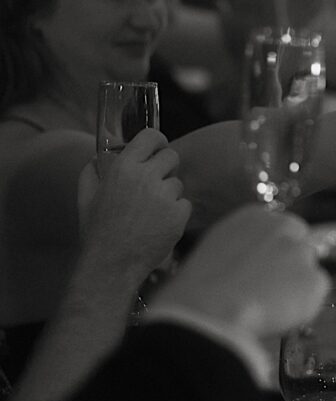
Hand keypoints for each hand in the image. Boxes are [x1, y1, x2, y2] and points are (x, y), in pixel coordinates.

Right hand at [76, 128, 190, 285]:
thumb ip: (92, 172)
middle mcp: (146, 177)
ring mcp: (165, 195)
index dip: (157, 141)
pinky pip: (185, 204)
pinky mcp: (179, 214)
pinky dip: (176, 213)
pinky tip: (159, 224)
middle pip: (171, 156)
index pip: (150, 136)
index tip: (157, 148)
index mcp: (123, 168)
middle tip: (156, 183)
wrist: (112, 264)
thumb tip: (100, 158)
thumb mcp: (86, 197)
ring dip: (169, 194)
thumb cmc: (97, 231)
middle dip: (166, 168)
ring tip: (151, 212)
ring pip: (178, 183)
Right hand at [148, 205, 328, 338]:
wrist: (208, 309)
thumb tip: (254, 262)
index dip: (272, 255)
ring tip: (264, 307)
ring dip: (295, 288)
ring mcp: (303, 252)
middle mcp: (284, 226)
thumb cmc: (199, 287)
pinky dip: (303, 308)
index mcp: (255, 216)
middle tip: (269, 291)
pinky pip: (315, 295)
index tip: (261, 272)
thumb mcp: (215, 250)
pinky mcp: (315, 280)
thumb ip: (243, 247)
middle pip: (300, 246)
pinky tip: (276, 314)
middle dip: (290, 267)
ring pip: (307, 272)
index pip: (281, 230)